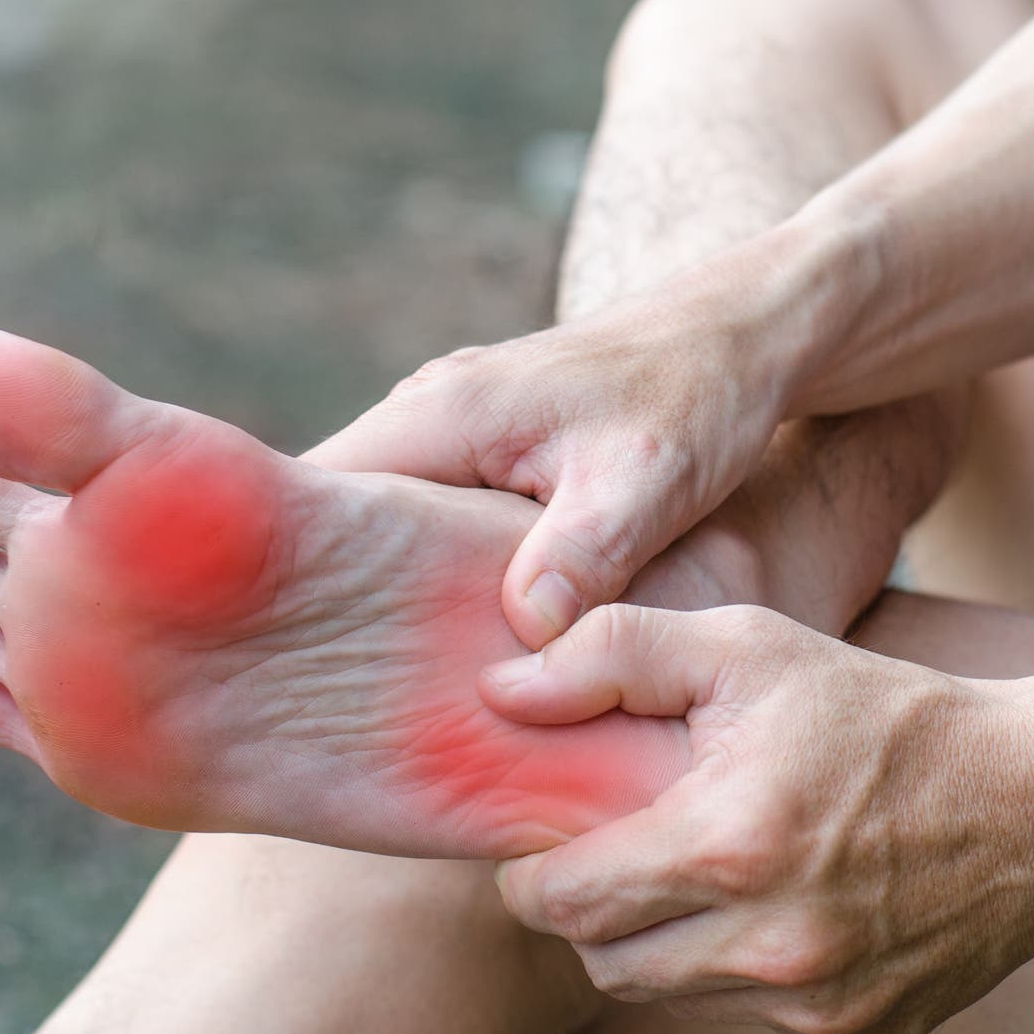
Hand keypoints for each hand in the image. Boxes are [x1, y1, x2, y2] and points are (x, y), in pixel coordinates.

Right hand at [310, 282, 797, 648]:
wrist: (753, 332)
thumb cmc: (706, 394)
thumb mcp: (647, 480)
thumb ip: (583, 554)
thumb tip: (523, 635)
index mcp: (441, 414)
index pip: (312, 499)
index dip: (284, 580)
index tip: (280, 661)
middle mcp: (429, 414)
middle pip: (340, 524)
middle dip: (331, 605)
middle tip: (331, 702)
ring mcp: (456, 430)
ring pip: (388, 529)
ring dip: (387, 598)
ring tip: (384, 691)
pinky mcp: (492, 451)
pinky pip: (436, 525)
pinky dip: (437, 580)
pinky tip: (460, 649)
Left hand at [477, 604, 1033, 1033]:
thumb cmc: (882, 712)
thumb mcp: (752, 645)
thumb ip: (614, 653)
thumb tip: (501, 690)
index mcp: (730, 844)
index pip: (559, 901)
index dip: (532, 874)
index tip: (547, 843)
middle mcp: (769, 947)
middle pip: (603, 963)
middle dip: (594, 911)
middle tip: (620, 854)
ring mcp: (815, 1008)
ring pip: (674, 996)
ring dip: (669, 943)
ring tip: (712, 870)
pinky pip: (753, 1023)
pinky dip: (747, 976)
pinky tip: (789, 910)